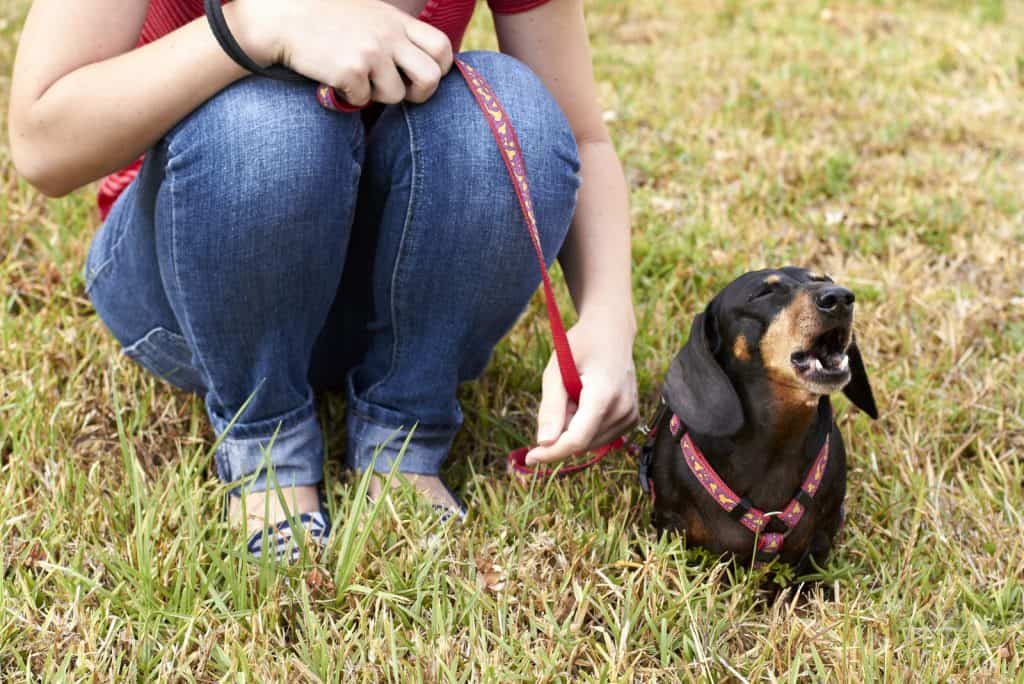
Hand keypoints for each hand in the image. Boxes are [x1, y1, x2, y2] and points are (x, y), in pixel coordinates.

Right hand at [236, 0, 452, 105]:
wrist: (282, 20)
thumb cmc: (325, 20)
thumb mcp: (370, 15)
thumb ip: (395, 33)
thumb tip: (419, 62)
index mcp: (396, 21)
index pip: (441, 46)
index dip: (440, 68)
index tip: (421, 76)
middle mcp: (388, 35)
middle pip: (431, 77)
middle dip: (420, 94)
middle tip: (402, 93)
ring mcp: (370, 53)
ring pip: (396, 95)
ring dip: (377, 96)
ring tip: (357, 79)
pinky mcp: (349, 70)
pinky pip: (362, 101)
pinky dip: (349, 97)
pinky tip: (335, 80)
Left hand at [525, 316, 638, 465]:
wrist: (611, 332)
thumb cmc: (579, 346)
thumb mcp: (555, 370)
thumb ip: (550, 407)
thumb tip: (544, 442)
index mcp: (604, 395)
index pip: (577, 439)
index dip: (552, 452)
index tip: (530, 457)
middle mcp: (623, 408)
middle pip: (582, 441)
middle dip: (562, 431)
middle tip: (562, 397)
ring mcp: (630, 414)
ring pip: (590, 442)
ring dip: (574, 428)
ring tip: (576, 395)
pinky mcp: (632, 418)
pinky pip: (601, 436)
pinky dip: (587, 426)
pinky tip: (587, 400)